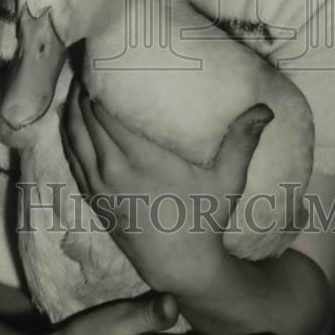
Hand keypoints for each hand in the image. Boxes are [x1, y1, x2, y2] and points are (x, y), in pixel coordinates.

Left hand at [62, 79, 271, 295]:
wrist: (182, 269)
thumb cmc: (205, 222)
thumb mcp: (227, 181)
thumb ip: (242, 141)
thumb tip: (265, 108)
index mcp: (142, 160)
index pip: (105, 114)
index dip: (96, 87)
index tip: (98, 64)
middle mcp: (114, 171)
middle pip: (84, 120)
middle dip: (82, 92)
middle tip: (85, 67)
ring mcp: (100, 188)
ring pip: (74, 139)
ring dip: (71, 112)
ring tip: (76, 88)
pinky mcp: (95, 201)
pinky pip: (73, 161)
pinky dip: (68, 138)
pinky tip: (70, 124)